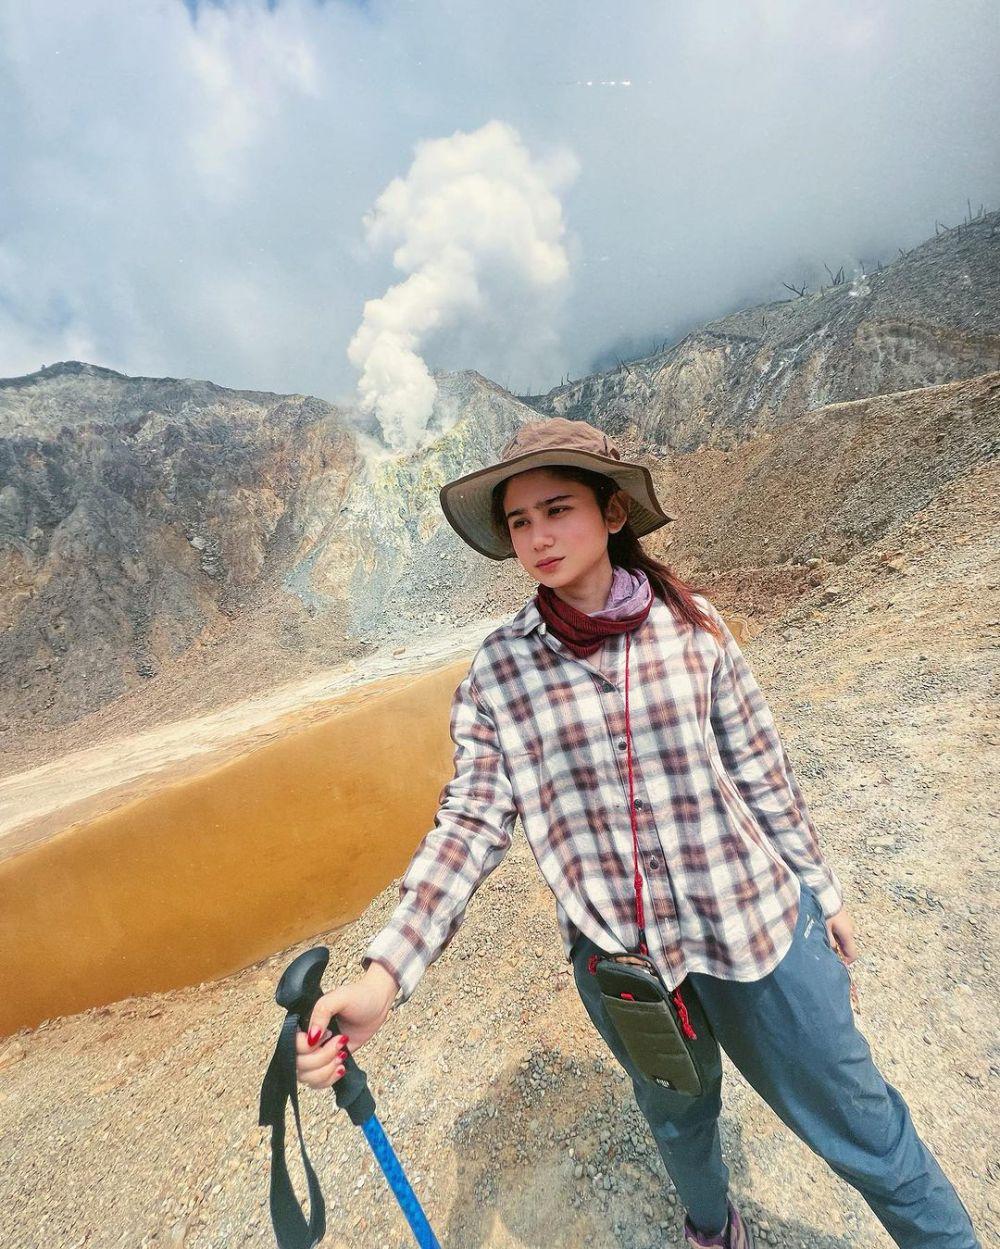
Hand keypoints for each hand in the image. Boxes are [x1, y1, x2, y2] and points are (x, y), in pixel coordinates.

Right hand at [295, 964, 398, 1089]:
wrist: (378, 1003)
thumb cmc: (358, 996)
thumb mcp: (339, 997)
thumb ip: (321, 1012)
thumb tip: (311, 1038)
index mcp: (303, 1022)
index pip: (292, 1046)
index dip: (308, 1047)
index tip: (329, 1034)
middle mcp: (307, 1039)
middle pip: (299, 1064)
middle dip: (322, 1058)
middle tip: (341, 1042)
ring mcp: (317, 1053)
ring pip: (307, 1077)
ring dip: (325, 1071)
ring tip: (342, 1056)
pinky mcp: (329, 1062)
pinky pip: (318, 1082)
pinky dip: (329, 1079)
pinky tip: (341, 1068)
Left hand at [825, 907, 857, 964]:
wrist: (826, 894)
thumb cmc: (826, 912)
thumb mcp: (825, 929)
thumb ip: (829, 942)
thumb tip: (831, 953)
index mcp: (848, 935)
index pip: (852, 955)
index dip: (846, 963)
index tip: (836, 965)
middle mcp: (850, 930)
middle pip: (846, 948)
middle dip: (838, 953)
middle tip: (825, 953)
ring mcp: (847, 924)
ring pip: (842, 940)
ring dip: (835, 943)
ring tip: (822, 941)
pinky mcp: (842, 919)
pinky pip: (840, 932)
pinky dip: (834, 935)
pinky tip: (824, 931)